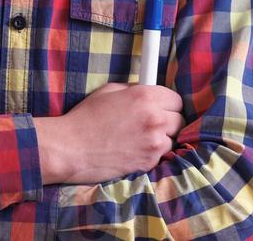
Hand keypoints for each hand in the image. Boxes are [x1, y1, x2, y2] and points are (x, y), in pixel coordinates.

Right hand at [34, 82, 183, 184]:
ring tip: (142, 137)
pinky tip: (136, 149)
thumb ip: (134, 89)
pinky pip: (162, 156)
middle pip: (179, 120)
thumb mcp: (109, 90)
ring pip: (173, 139)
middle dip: (168, 120)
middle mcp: (154, 119)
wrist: (73, 148)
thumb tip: (146, 90)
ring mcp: (154, 143)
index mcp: (145, 96)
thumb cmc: (87, 117)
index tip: (162, 105)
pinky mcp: (149, 163)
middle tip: (152, 121)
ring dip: (162, 138)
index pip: (176, 99)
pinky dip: (153, 153)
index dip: (168, 102)